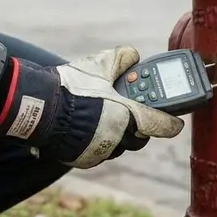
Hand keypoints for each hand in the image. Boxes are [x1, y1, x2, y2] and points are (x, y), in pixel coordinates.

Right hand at [0, 47, 184, 168]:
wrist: (39, 109)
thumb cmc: (72, 88)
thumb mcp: (99, 64)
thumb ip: (121, 58)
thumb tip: (133, 56)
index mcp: (128, 117)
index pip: (162, 125)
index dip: (171, 122)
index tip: (176, 122)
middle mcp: (118, 139)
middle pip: (140, 136)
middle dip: (140, 124)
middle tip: (134, 109)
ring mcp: (100, 152)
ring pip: (119, 144)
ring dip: (119, 132)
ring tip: (107, 114)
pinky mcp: (84, 159)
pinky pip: (99, 150)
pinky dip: (100, 139)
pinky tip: (90, 125)